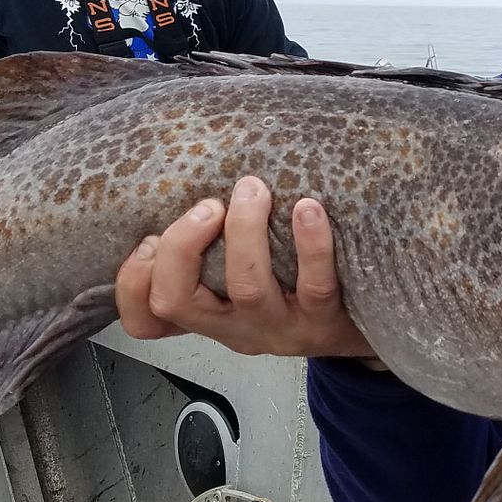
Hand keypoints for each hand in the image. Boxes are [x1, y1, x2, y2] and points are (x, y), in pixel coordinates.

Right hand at [114, 176, 375, 358]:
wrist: (370, 327)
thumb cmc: (299, 286)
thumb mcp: (248, 275)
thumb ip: (215, 244)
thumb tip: (192, 173)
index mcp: (209, 315)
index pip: (145, 320)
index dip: (132, 282)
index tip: (148, 239)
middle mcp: (235, 327)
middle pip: (177, 301)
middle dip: (181, 246)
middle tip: (208, 206)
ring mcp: (279, 328)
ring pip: (246, 288)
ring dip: (245, 231)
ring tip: (253, 190)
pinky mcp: (325, 322)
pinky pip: (314, 285)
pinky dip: (310, 244)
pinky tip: (308, 208)